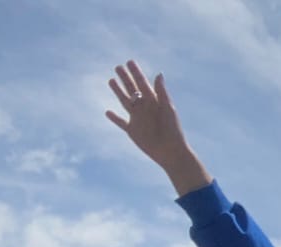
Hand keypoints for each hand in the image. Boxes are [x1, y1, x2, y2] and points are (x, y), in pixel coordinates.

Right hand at [104, 61, 208, 193]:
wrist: (171, 151)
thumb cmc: (173, 130)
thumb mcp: (167, 109)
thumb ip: (162, 92)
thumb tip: (159, 74)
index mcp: (154, 102)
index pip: (143, 84)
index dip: (136, 73)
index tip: (129, 62)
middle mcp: (145, 108)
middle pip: (132, 90)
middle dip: (125, 78)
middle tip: (117, 67)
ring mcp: (138, 119)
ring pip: (125, 102)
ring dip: (118, 91)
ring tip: (111, 80)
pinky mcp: (133, 131)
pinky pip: (121, 123)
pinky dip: (114, 118)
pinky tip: (107, 112)